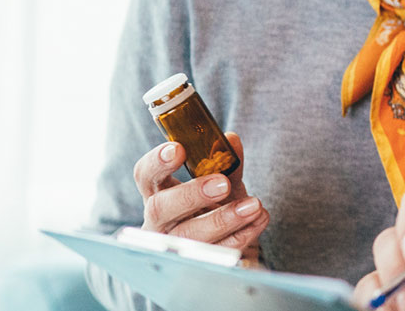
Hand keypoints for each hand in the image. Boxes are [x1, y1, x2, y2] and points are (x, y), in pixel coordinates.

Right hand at [132, 131, 268, 262]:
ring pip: (190, 236)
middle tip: (223, 183)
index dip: (158, 162)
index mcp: (158, 193)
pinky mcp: (197, 265)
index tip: (179, 148)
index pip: (146, 175)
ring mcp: (175, 246)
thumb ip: (224, 162)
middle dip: (192, 195)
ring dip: (224, 219)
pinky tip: (258, 220)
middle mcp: (159, 221)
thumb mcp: (218, 181)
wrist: (224, 242)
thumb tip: (231, 140)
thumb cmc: (212, 205)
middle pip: (161, 209)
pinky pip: (216, 253)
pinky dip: (242, 236)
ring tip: (254, 205)